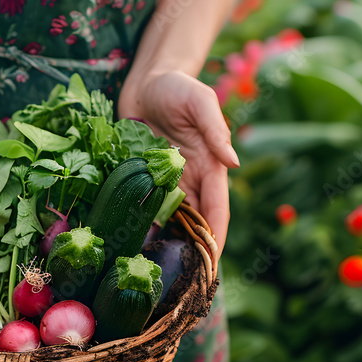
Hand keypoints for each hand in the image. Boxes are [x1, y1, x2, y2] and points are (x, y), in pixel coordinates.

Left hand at [117, 70, 238, 261]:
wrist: (146, 80)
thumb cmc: (177, 86)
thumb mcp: (199, 102)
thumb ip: (215, 130)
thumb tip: (232, 163)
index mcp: (209, 167)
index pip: (217, 210)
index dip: (216, 237)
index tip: (211, 266)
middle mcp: (189, 179)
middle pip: (194, 222)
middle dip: (190, 250)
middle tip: (180, 281)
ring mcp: (165, 181)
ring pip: (169, 220)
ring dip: (164, 243)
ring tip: (153, 273)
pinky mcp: (142, 177)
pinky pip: (144, 206)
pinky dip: (140, 225)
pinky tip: (129, 246)